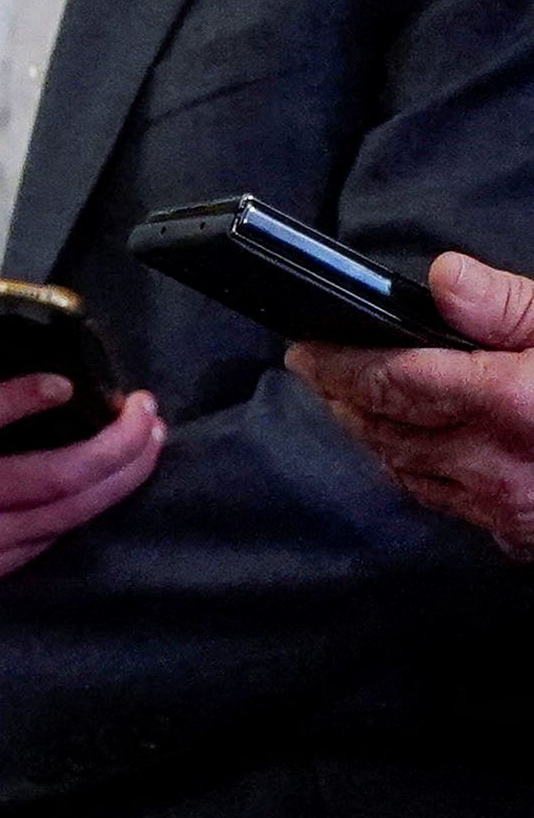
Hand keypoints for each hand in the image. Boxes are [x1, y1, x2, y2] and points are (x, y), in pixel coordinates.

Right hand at [0, 356, 161, 592]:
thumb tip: (2, 331)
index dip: (26, 398)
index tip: (67, 382)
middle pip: (55, 477)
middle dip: (117, 444)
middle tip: (146, 412)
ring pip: (68, 512)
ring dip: (121, 476)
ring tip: (148, 441)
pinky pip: (50, 538)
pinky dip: (85, 506)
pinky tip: (106, 481)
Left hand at [293, 249, 533, 559]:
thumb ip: (510, 306)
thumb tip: (443, 280)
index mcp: (514, 405)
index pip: (391, 380)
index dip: (336, 361)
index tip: (305, 345)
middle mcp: (501, 465)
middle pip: (384, 429)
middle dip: (341, 395)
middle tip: (317, 365)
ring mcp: (510, 509)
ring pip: (405, 470)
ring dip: (369, 433)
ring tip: (350, 397)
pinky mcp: (523, 537)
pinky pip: (445, 501)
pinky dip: (414, 468)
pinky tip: (409, 445)